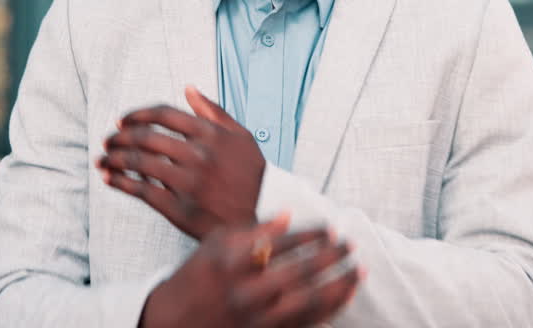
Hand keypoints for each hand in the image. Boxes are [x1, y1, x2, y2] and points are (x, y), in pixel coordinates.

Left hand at [98, 85, 265, 239]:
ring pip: (138, 163)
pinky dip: (120, 182)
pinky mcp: (180, 208)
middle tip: (108, 141)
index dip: (137, 115)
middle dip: (119, 137)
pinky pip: (141, 191)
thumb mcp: (241, 136)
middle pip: (145, 137)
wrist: (264, 215)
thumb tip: (188, 89)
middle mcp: (198, 154)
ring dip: (113, 158)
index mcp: (210, 133)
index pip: (162, 115)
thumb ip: (213, 111)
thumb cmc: (252, 173)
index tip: (123, 121)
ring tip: (102, 159)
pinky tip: (109, 178)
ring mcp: (188, 182)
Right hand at [139, 213, 363, 327]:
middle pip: (301, 272)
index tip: (330, 228)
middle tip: (349, 245)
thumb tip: (289, 215)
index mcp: (232, 263)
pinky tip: (344, 296)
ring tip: (358, 271)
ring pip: (310, 302)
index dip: (312, 234)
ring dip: (339, 285)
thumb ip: (252, 230)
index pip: (283, 243)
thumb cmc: (197, 278)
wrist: (174, 322)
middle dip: (332, 257)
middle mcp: (246, 292)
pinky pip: (307, 323)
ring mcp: (257, 319)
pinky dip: (330, 309)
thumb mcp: (215, 244)